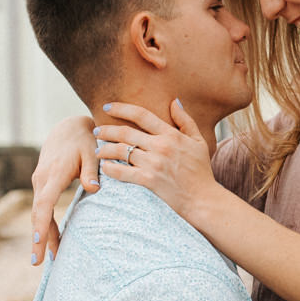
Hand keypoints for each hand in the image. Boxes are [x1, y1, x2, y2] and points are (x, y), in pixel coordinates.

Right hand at [30, 114, 99, 264]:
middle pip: (38, 214)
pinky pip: (42, 208)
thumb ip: (92, 171)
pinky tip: (51, 241)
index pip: (44, 203)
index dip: (41, 224)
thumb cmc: (84, 140)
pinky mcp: (42, 185)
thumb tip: (94, 189)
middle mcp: (42, 179)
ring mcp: (40, 182)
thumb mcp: (91, 152)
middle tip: (38, 262)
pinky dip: (44, 225)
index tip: (39, 243)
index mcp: (54, 173)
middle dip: (37, 238)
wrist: (68, 128)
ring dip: (42, 235)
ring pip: (39, 213)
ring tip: (47, 259)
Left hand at [95, 100, 219, 220]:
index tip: (107, 107)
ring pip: (121, 151)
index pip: (141, 115)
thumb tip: (174, 101)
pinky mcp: (148, 180)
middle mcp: (161, 146)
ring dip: (104, 149)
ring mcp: (154, 163)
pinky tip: (104, 167)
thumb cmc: (201, 171)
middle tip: (96, 131)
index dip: (121, 108)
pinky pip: (122, 172)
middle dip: (106, 130)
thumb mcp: (198, 141)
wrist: (203, 199)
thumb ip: (185, 120)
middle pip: (125, 132)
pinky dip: (110, 169)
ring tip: (98, 151)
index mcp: (171, 134)